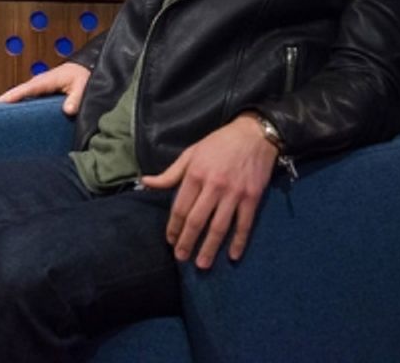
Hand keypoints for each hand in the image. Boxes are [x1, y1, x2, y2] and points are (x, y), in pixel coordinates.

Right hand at [0, 61, 89, 115]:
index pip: (24, 90)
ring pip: (18, 98)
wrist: (83, 70)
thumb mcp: (82, 86)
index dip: (11, 97)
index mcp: (45, 81)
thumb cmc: (81, 76)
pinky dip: (15, 106)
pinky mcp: (38, 94)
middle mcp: (37, 84)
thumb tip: (68, 110)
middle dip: (2, 103)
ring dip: (7, 106)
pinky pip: (23, 100)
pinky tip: (9, 117)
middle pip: (15, 95)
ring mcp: (36, 89)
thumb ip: (75, 98)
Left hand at [140, 114, 277, 268]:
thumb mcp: (190, 153)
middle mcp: (213, 186)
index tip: (170, 240)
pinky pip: (244, 224)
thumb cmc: (219, 143)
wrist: (254, 134)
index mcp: (195, 175)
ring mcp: (234, 193)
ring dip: (210, 248)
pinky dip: (239, 241)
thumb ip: (170, 173)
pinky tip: (232, 256)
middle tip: (181, 258)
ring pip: (219, 227)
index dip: (174, 227)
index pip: (180, 208)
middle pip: (197, 221)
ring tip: (202, 265)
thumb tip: (146, 182)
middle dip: (187, 242)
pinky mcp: (252, 197)